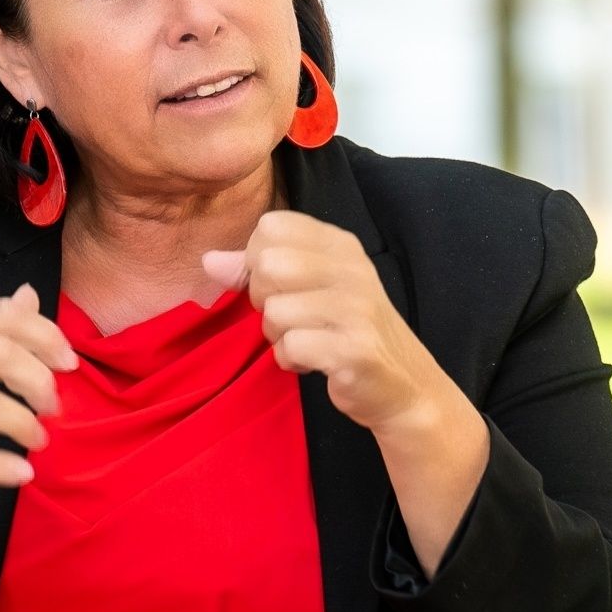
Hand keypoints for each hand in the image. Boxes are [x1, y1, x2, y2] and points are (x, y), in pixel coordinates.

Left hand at [202, 209, 461, 436]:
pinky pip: (291, 346)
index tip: (282, 285)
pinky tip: (313, 363)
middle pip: (267, 264)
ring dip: (279, 336)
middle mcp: (352, 268)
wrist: (403, 385)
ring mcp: (357, 308)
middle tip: (291, 318)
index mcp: (341, 245)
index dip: (258, 259)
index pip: (272, 226)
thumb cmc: (347, 331)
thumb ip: (256, 270)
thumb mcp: (309, 289)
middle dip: (264, 299)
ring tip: (306, 342)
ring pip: (274, 310)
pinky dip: (291, 361)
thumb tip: (208, 261)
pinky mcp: (354, 348)